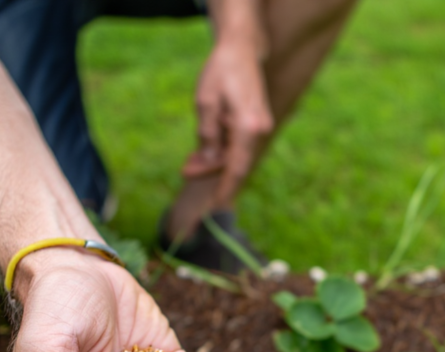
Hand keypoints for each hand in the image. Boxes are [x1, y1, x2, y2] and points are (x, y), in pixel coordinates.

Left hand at [182, 37, 273, 206]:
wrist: (241, 50)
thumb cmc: (221, 71)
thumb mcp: (206, 102)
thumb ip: (208, 134)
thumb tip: (209, 161)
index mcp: (248, 126)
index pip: (237, 167)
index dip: (226, 190)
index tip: (215, 209)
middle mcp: (259, 129)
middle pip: (235, 164)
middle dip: (210, 171)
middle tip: (184, 171)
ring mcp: (260, 128)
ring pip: (235, 156)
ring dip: (213, 161)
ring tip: (190, 161)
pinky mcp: (256, 125)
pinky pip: (238, 146)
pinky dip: (221, 150)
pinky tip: (204, 150)